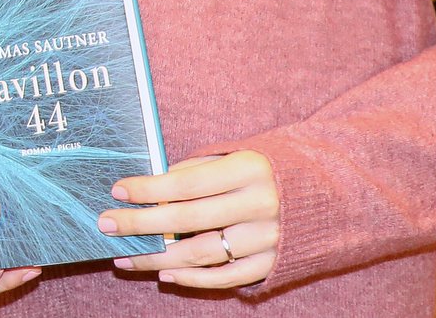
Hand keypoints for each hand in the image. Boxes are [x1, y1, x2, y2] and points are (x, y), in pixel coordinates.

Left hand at [102, 151, 278, 288]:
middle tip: (106, 225)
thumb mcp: (233, 156)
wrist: (329, 193)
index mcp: (248, 170)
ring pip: (202, 254)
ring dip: (158, 258)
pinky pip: (227, 277)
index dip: (148, 189)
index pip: (185, 184)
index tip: (117, 191)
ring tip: (125, 257)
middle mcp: (260, 205)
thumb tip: (150, 188)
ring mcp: (269, 239)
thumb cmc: (266, 168)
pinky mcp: (274, 264)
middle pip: (187, 219)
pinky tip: (165, 275)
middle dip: (141, 224)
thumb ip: (195, 170)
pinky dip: (194, 279)